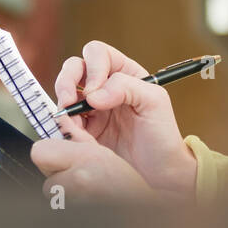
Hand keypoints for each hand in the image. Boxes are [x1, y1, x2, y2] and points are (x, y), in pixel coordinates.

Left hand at [31, 114, 188, 227]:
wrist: (140, 224)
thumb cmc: (129, 190)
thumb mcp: (105, 155)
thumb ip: (79, 140)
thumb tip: (60, 124)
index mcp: (84, 160)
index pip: (39, 152)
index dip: (49, 156)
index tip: (60, 160)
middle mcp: (76, 182)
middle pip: (46, 180)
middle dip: (59, 181)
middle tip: (82, 183)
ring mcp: (71, 206)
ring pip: (52, 199)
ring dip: (64, 198)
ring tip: (88, 198)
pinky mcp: (67, 222)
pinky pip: (59, 213)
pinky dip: (68, 211)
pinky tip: (87, 210)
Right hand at [54, 40, 197, 197]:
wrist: (159, 173)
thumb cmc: (162, 136)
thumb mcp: (155, 102)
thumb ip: (126, 86)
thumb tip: (93, 94)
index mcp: (125, 73)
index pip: (98, 54)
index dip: (93, 68)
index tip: (95, 92)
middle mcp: (105, 87)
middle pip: (74, 68)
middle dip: (67, 82)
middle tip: (69, 102)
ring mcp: (92, 109)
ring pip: (65, 94)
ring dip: (66, 109)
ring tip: (78, 127)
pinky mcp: (83, 130)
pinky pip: (65, 121)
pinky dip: (66, 128)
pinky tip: (82, 139)